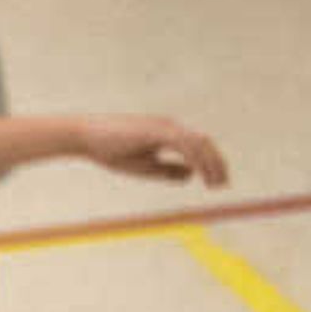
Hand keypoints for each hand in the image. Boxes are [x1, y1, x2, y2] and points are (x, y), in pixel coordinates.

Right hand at [72, 115, 229, 185]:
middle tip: (224, 185)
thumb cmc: (110, 150)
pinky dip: (196, 160)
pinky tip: (201, 175)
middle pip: (203, 142)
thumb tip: (191, 175)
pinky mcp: (158, 130)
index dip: (211, 163)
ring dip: (211, 163)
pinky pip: (184, 144)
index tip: (217, 183)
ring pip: (198, 142)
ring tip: (216, 184)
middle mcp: (170, 126)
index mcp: (167, 134)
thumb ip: (167, 170)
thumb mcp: (144, 165)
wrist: (87, 136)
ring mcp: (164, 126)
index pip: (197, 146)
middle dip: (217, 163)